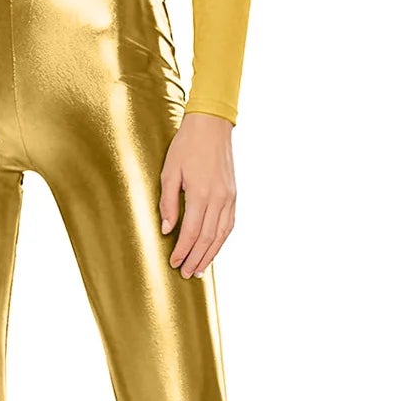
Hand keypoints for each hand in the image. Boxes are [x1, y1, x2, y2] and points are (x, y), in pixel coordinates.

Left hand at [159, 112, 237, 278]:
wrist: (211, 126)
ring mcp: (229, 197)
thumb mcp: (169, 172)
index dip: (182, 250)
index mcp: (201, 193)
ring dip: (211, 255)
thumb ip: (168, 203)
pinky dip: (221, 240)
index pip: (191, 232)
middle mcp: (219, 198)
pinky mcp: (234, 194)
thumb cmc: (186, 146)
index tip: (173, 263)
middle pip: (208, 239)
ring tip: (200, 270)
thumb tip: (167, 229)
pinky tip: (213, 249)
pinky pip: (229, 224)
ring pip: (221, 235)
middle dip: (196, 259)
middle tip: (186, 274)